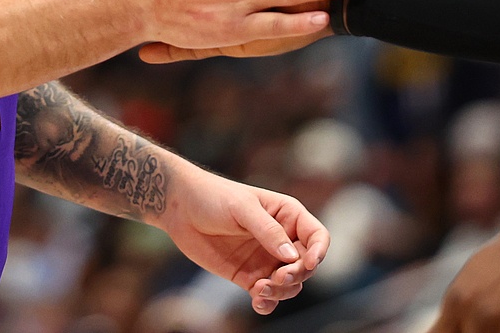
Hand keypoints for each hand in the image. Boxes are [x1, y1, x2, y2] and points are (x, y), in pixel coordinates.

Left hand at [158, 160, 329, 315]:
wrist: (180, 208)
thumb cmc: (213, 196)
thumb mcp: (241, 207)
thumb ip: (267, 230)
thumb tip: (291, 256)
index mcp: (287, 215)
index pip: (317, 236)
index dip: (319, 251)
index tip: (308, 263)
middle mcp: (281, 240)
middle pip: (305, 265)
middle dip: (296, 275)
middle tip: (277, 277)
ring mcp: (266, 260)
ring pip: (290, 285)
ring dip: (281, 292)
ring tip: (260, 289)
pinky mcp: (249, 276)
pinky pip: (267, 296)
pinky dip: (267, 303)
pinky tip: (257, 301)